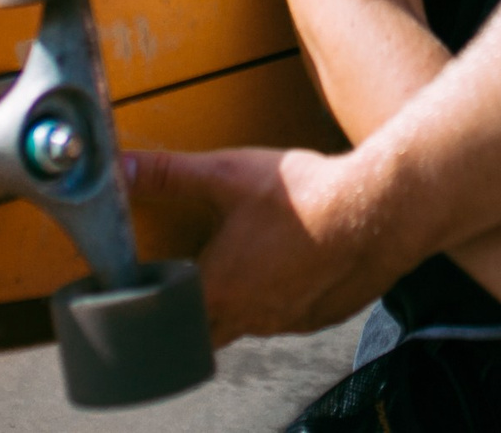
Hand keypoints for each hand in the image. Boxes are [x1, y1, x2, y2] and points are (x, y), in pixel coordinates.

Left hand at [125, 145, 417, 343]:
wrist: (379, 211)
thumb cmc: (304, 196)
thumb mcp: (226, 173)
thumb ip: (169, 174)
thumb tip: (122, 169)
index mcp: (216, 291)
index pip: (168, 319)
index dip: (158, 302)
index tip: (156, 282)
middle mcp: (250, 317)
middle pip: (206, 332)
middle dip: (196, 309)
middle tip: (195, 277)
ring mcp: (288, 322)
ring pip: (250, 323)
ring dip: (241, 301)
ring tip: (247, 260)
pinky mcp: (321, 318)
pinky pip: (289, 318)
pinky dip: (281, 297)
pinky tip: (291, 262)